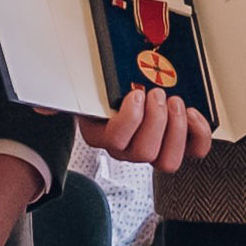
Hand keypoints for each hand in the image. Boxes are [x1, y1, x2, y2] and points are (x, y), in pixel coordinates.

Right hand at [78, 87, 212, 172]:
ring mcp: (154, 149)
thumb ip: (68, 92)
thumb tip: (46, 103)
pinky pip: (194, 152)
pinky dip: (199, 134)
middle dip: (156, 120)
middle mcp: (128, 148)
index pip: (114, 140)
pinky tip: (192, 114)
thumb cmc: (109, 87)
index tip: (136, 93)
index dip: (130, 119)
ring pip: (167, 161)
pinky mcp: (178, 144)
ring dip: (176, 129)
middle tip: (158, 94)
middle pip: (144, 153)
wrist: (126, 86)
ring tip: (176, 103)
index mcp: (102, 135)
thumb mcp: (87, 85)